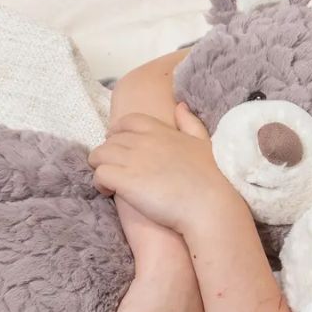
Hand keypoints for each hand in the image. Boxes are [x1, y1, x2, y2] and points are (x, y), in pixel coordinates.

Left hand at [88, 104, 235, 234]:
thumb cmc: (212, 178)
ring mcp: (132, 160)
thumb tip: (179, 106)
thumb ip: (190, 123)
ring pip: (99, 155)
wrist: (209, 205)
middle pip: (110, 140)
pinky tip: (109, 192)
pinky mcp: (125, 181)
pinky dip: (100, 183)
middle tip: (116, 170)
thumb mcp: (204, 143)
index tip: (121, 147)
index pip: (127, 122)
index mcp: (160, 130)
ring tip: (109, 182)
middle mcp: (143, 141)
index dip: (118, 133)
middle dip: (109, 154)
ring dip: (101, 166)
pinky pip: (99, 174)